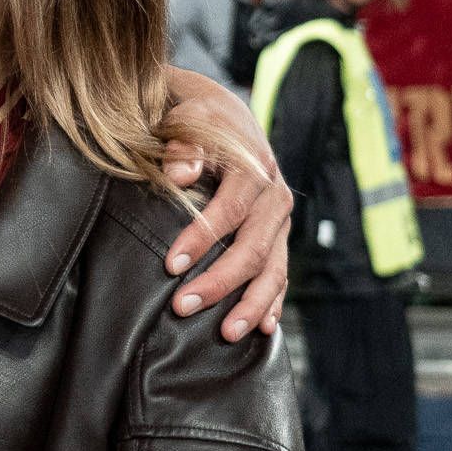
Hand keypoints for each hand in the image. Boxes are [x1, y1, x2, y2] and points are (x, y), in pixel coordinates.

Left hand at [156, 68, 290, 340]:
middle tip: (183, 307)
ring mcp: (279, 222)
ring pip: (273, 268)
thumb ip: (183, 146)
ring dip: (252, 304)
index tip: (170, 265)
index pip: (230, 209)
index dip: (201, 238)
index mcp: (252, 168)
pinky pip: (281, 275)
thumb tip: (181, 174)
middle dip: (220, 281)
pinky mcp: (277, 238)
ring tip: (227, 333)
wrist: (224, 116)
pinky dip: (273, 302)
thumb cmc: (194, 122)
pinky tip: (263, 329)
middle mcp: (274, 197)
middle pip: (253, 247)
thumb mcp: (186, 121)